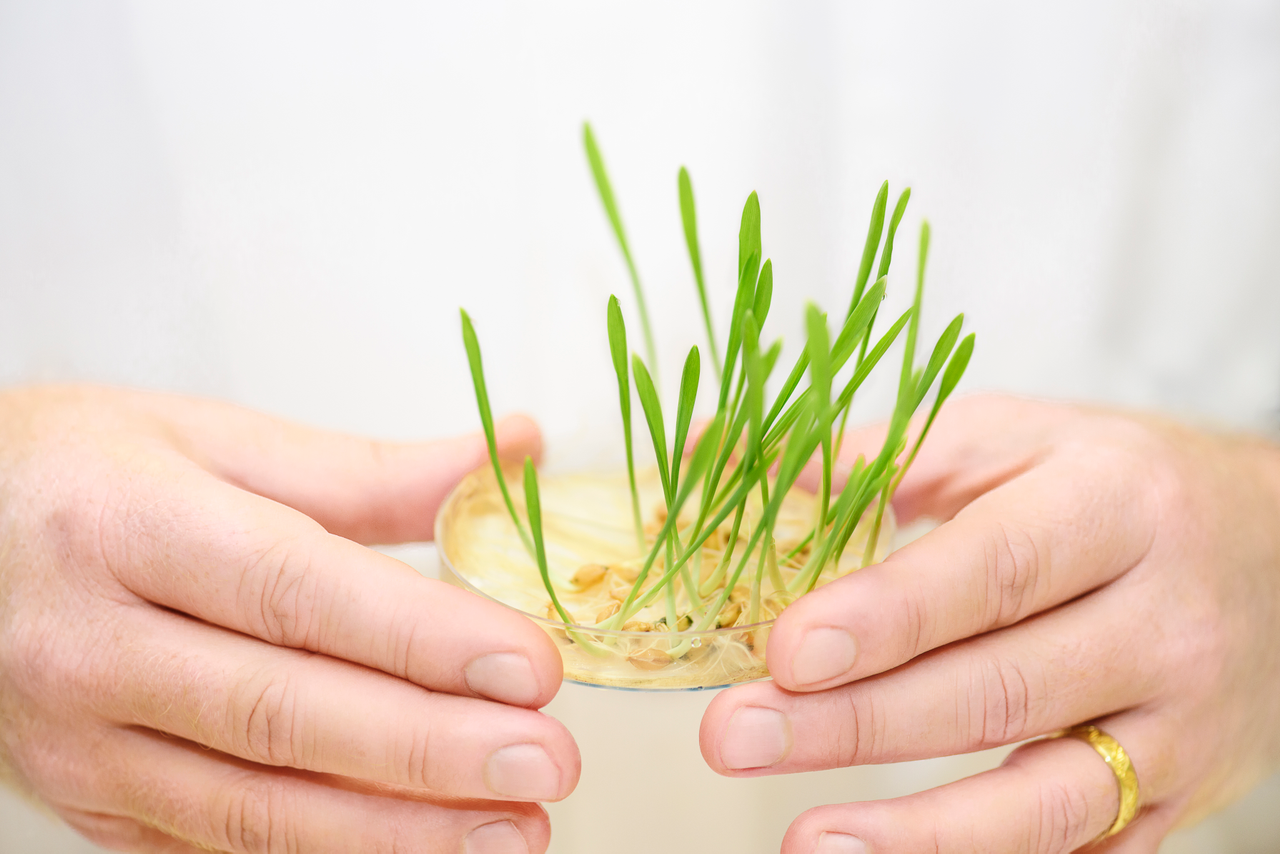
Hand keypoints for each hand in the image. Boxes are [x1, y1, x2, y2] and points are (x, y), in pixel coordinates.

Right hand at [0, 385, 577, 852]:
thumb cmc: (79, 475)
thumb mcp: (213, 440)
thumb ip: (370, 469)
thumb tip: (513, 451)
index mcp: (129, 525)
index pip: (298, 592)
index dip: (422, 638)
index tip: (532, 668)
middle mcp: (91, 643)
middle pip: (283, 713)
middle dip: (430, 752)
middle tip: (547, 763)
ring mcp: (79, 740)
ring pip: (251, 807)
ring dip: (393, 832)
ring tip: (511, 830)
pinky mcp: (86, 800)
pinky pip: (212, 845)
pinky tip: (412, 850)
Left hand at [699, 395, 1279, 852]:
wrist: (1271, 547)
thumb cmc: (1112, 485)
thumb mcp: (1012, 439)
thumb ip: (878, 455)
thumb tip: (727, 459)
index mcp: (1116, 507)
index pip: (995, 569)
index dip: (888, 616)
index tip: (786, 649)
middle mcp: (1162, 622)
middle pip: (999, 689)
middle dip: (856, 724)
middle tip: (736, 735)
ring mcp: (1180, 725)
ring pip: (1047, 799)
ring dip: (919, 834)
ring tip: (807, 842)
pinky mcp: (1180, 795)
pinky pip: (1084, 848)